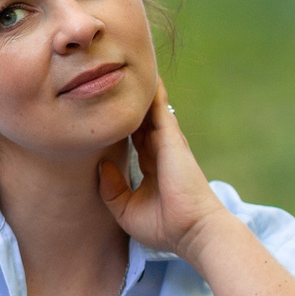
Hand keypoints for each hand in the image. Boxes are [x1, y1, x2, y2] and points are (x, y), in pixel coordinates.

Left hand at [97, 83, 227, 257]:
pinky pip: (159, 108)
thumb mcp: (127, 210)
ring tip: (125, 65)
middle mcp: (160, 150)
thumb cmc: (165, 226)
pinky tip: (142, 72)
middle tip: (112, 78)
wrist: (193, 230)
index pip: (134, 139)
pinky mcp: (171, 138)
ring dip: (139, 91)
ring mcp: (167, 142)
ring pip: (149, 109)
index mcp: (151, 167)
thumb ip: (112, 189)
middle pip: (141, 119)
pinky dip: (152, 91)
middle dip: (129, 102)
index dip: (121, 125)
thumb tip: (101, 166)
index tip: (106, 110)